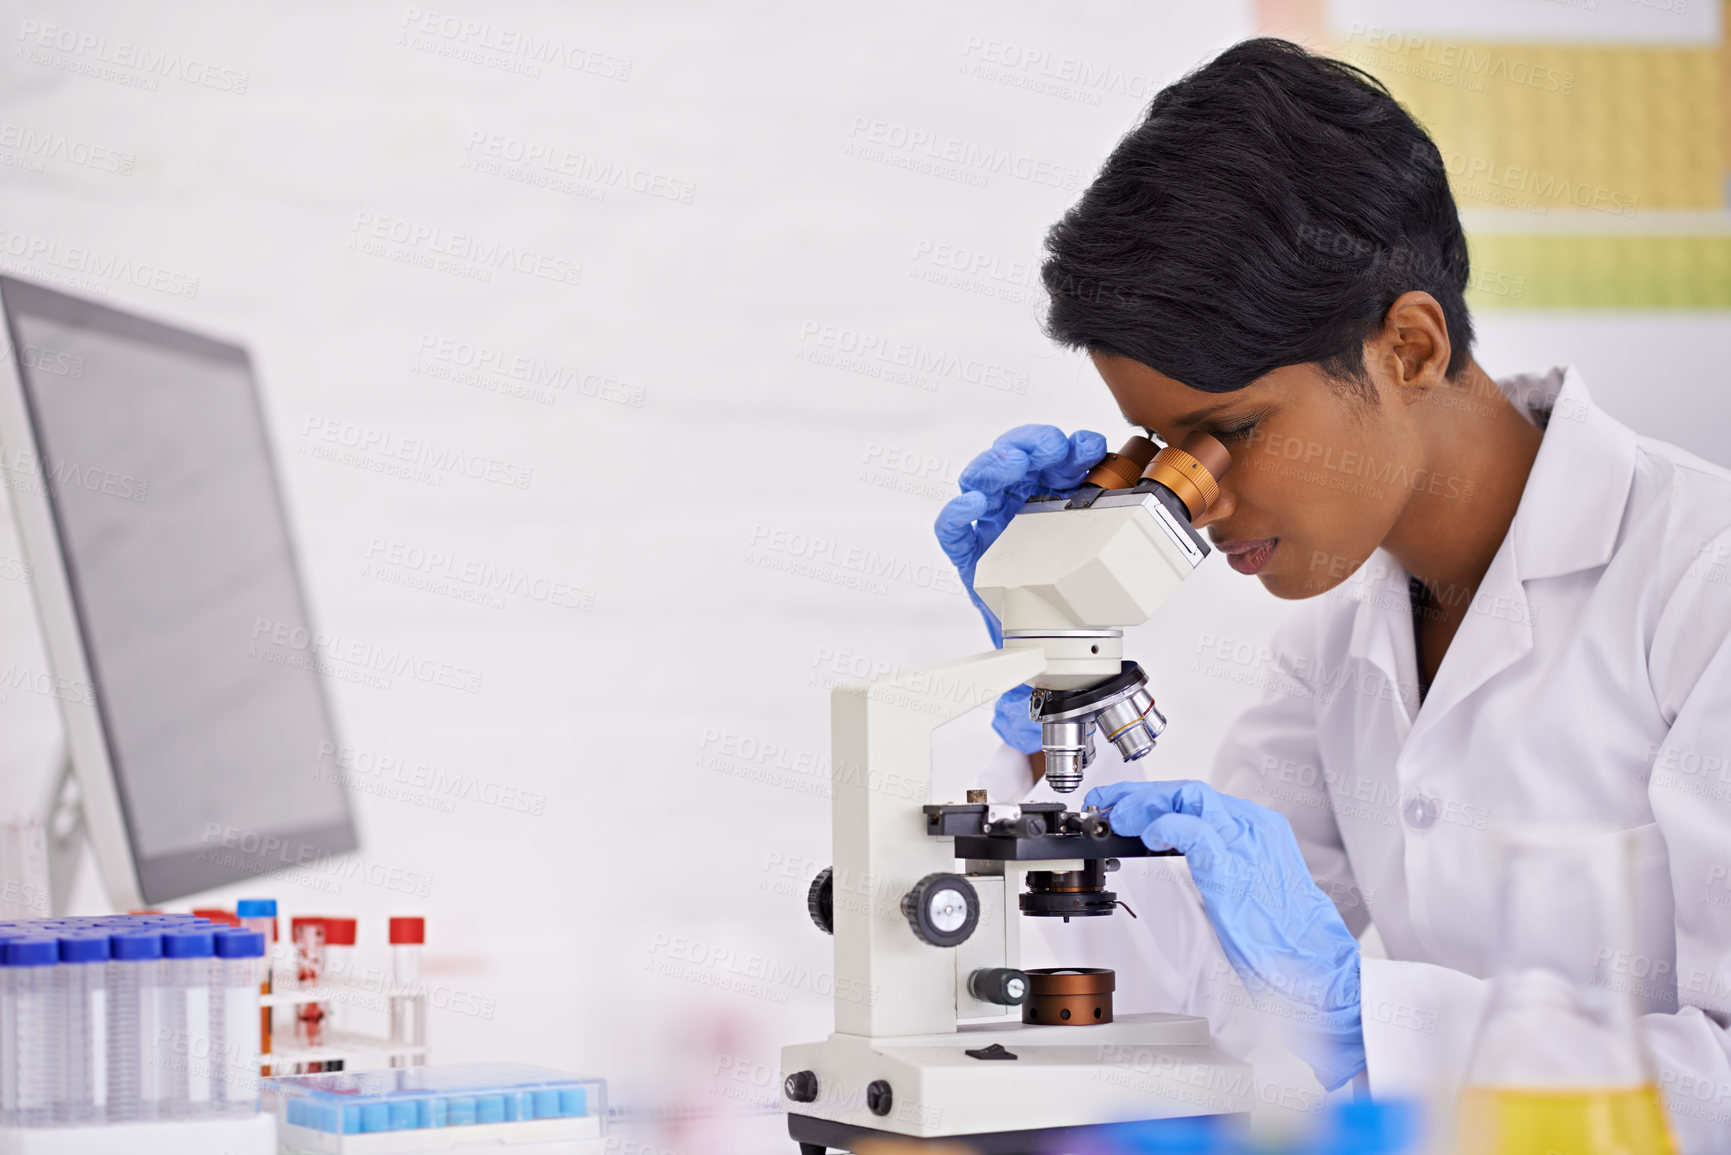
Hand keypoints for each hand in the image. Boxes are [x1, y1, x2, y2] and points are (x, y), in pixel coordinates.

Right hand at [933, 425, 1106, 646]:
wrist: (1054, 630)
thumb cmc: (1072, 579)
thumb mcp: (1099, 541)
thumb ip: (1110, 514)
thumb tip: (1138, 494)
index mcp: (1046, 489)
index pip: (1050, 453)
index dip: (1067, 444)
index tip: (1089, 448)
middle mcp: (1014, 499)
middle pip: (1010, 454)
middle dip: (1030, 444)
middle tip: (1051, 448)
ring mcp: (988, 523)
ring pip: (978, 479)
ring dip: (995, 464)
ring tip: (1014, 463)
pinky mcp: (968, 553)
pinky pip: (950, 529)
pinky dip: (957, 512)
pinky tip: (973, 503)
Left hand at [935, 427, 1104, 753]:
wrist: (1071, 638)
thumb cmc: (1040, 646)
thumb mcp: (1019, 668)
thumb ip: (1013, 692)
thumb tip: (1014, 723)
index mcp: (981, 562)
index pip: (956, 528)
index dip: (959, 514)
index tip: (971, 507)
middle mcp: (1001, 528)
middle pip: (989, 483)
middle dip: (1001, 467)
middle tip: (1020, 464)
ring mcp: (1033, 506)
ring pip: (1025, 464)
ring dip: (1038, 448)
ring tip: (1062, 449)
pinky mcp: (1067, 494)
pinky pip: (1063, 467)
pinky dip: (1073, 453)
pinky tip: (1087, 450)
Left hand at [1086, 778, 1365, 1089]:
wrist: (1314, 958)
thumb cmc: (1280, 930)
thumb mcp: (1244, 880)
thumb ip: (1214, 857)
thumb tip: (1170, 846)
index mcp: (1255, 827)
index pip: (1197, 797)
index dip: (1155, 796)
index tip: (1124, 803)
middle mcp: (1252, 825)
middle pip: (1188, 790)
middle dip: (1141, 793)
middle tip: (1108, 804)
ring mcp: (1244, 843)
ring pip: (1188, 797)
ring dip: (1145, 804)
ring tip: (1117, 818)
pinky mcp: (1232, 867)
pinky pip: (1192, 832)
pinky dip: (1163, 827)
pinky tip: (1146, 836)